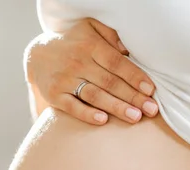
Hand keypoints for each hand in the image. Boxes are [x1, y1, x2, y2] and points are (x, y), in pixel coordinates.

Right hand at [25, 18, 158, 124]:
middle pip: (110, 82)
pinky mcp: (55, 95)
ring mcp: (65, 80)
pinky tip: (103, 120)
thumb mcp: (90, 29)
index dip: (135, 76)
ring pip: (95, 95)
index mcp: (90, 46)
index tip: (151, 90)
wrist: (38, 55)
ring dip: (116, 107)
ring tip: (135, 117)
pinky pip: (73, 106)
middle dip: (133, 97)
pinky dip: (87, 114)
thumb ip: (110, 34)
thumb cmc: (75, 44)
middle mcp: (78, 62)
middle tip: (151, 110)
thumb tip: (128, 48)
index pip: (116, 62)